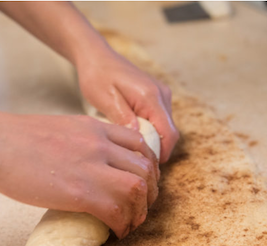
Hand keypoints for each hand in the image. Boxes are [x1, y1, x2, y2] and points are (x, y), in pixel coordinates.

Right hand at [0, 112, 158, 238]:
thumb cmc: (9, 139)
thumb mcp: (56, 130)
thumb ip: (78, 143)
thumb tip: (82, 166)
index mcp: (93, 127)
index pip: (140, 144)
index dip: (147, 167)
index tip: (141, 184)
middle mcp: (100, 144)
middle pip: (146, 168)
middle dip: (150, 193)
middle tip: (140, 209)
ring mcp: (92, 166)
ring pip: (138, 190)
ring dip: (139, 212)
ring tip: (129, 225)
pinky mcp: (81, 191)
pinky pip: (118, 211)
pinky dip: (122, 225)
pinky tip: (115, 233)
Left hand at [76, 49, 178, 163]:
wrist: (96, 56)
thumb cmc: (97, 76)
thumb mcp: (105, 99)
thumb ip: (123, 118)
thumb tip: (139, 139)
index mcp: (150, 96)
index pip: (168, 133)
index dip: (162, 154)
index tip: (146, 167)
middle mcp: (162, 95)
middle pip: (170, 133)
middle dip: (158, 150)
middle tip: (136, 163)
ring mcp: (161, 94)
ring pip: (166, 128)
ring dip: (154, 141)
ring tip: (132, 151)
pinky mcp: (157, 96)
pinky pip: (160, 120)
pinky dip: (151, 132)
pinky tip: (133, 137)